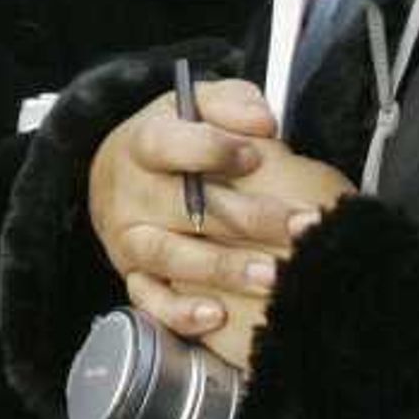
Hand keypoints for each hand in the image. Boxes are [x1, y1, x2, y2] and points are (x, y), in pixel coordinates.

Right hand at [86, 80, 353, 373]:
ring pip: (171, 257)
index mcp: (141, 145)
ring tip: (272, 276)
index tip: (256, 155)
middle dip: (248, 218)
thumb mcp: (196, 104)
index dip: (211, 150)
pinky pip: (151, 300)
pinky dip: (180, 313)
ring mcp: (130, 239)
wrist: (117, 176)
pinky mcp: (134, 276)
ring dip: (223, 269)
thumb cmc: (173, 138)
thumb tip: (263, 123)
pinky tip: (216, 316)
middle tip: (301, 226)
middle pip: (184, 208)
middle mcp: (130, 194)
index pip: (166, 145)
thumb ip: (231, 102)